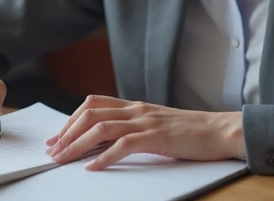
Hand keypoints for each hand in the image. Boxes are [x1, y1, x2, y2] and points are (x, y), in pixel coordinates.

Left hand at [44, 95, 244, 169]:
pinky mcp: (156, 137)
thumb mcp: (157, 124)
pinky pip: (123, 145)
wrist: (220, 130)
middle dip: (67, 133)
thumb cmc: (191, 132)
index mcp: (135, 105)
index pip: (93, 104)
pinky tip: (92, 168)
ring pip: (101, 128)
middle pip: (90, 114)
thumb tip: (106, 140)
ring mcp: (145, 122)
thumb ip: (134, 126)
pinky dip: (104, 157)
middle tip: (53, 150)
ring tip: (64, 158)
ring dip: (78, 144)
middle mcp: (136, 109)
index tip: (57, 137)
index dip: (71, 120)